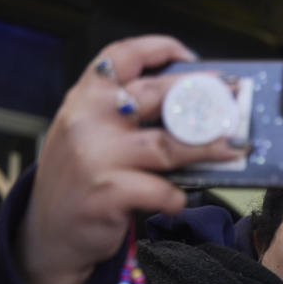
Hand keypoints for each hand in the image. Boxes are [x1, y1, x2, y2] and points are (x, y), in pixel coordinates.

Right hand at [16, 35, 244, 283]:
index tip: (193, 58)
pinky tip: (177, 199)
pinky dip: (177, 196)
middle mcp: (88, 120)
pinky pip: (162, 190)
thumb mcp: (89, 136)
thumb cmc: (81, 181)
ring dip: (208, 147)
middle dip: (204, 97)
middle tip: (234, 103)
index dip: (160, 49)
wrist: (49, 233)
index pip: (121, 57)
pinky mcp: (108, 192)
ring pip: (169, 144)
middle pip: (158, 95)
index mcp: (84, 99)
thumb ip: (125, 118)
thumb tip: (192, 109)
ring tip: (233, 149)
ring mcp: (97, 157)